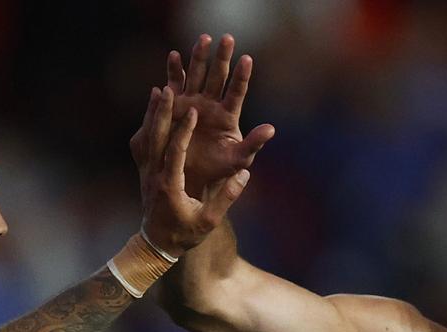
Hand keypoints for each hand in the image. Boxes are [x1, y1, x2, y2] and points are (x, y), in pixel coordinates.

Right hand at [130, 33, 274, 196]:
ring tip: (204, 39)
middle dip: (222, 57)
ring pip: (197, 74)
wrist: (190, 177)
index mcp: (228, 114)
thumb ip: (253, 143)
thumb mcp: (238, 158)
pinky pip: (175, 84)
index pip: (237, 91)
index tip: (247, 59)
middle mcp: (211, 103)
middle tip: (227, 38)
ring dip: (200, 56)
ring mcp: (192, 101)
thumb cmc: (217, 168)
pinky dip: (174, 70)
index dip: (242, 76)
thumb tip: (272, 129)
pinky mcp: (175, 104)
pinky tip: (175, 55)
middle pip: (218, 76)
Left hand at [134, 86, 250, 255]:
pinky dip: (148, 122)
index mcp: (170, 186)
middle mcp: (154, 175)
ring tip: (161, 89)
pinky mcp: (144, 170)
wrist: (157, 244)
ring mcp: (146, 172)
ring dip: (153, 113)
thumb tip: (245, 175)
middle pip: (155, 139)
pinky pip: (144, 142)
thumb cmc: (186, 233)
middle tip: (168, 90)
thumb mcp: (209, 220)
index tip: (193, 112)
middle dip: (161, 113)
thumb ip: (226, 197)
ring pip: (147, 137)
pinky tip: (152, 106)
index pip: (175, 153)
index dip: (183, 131)